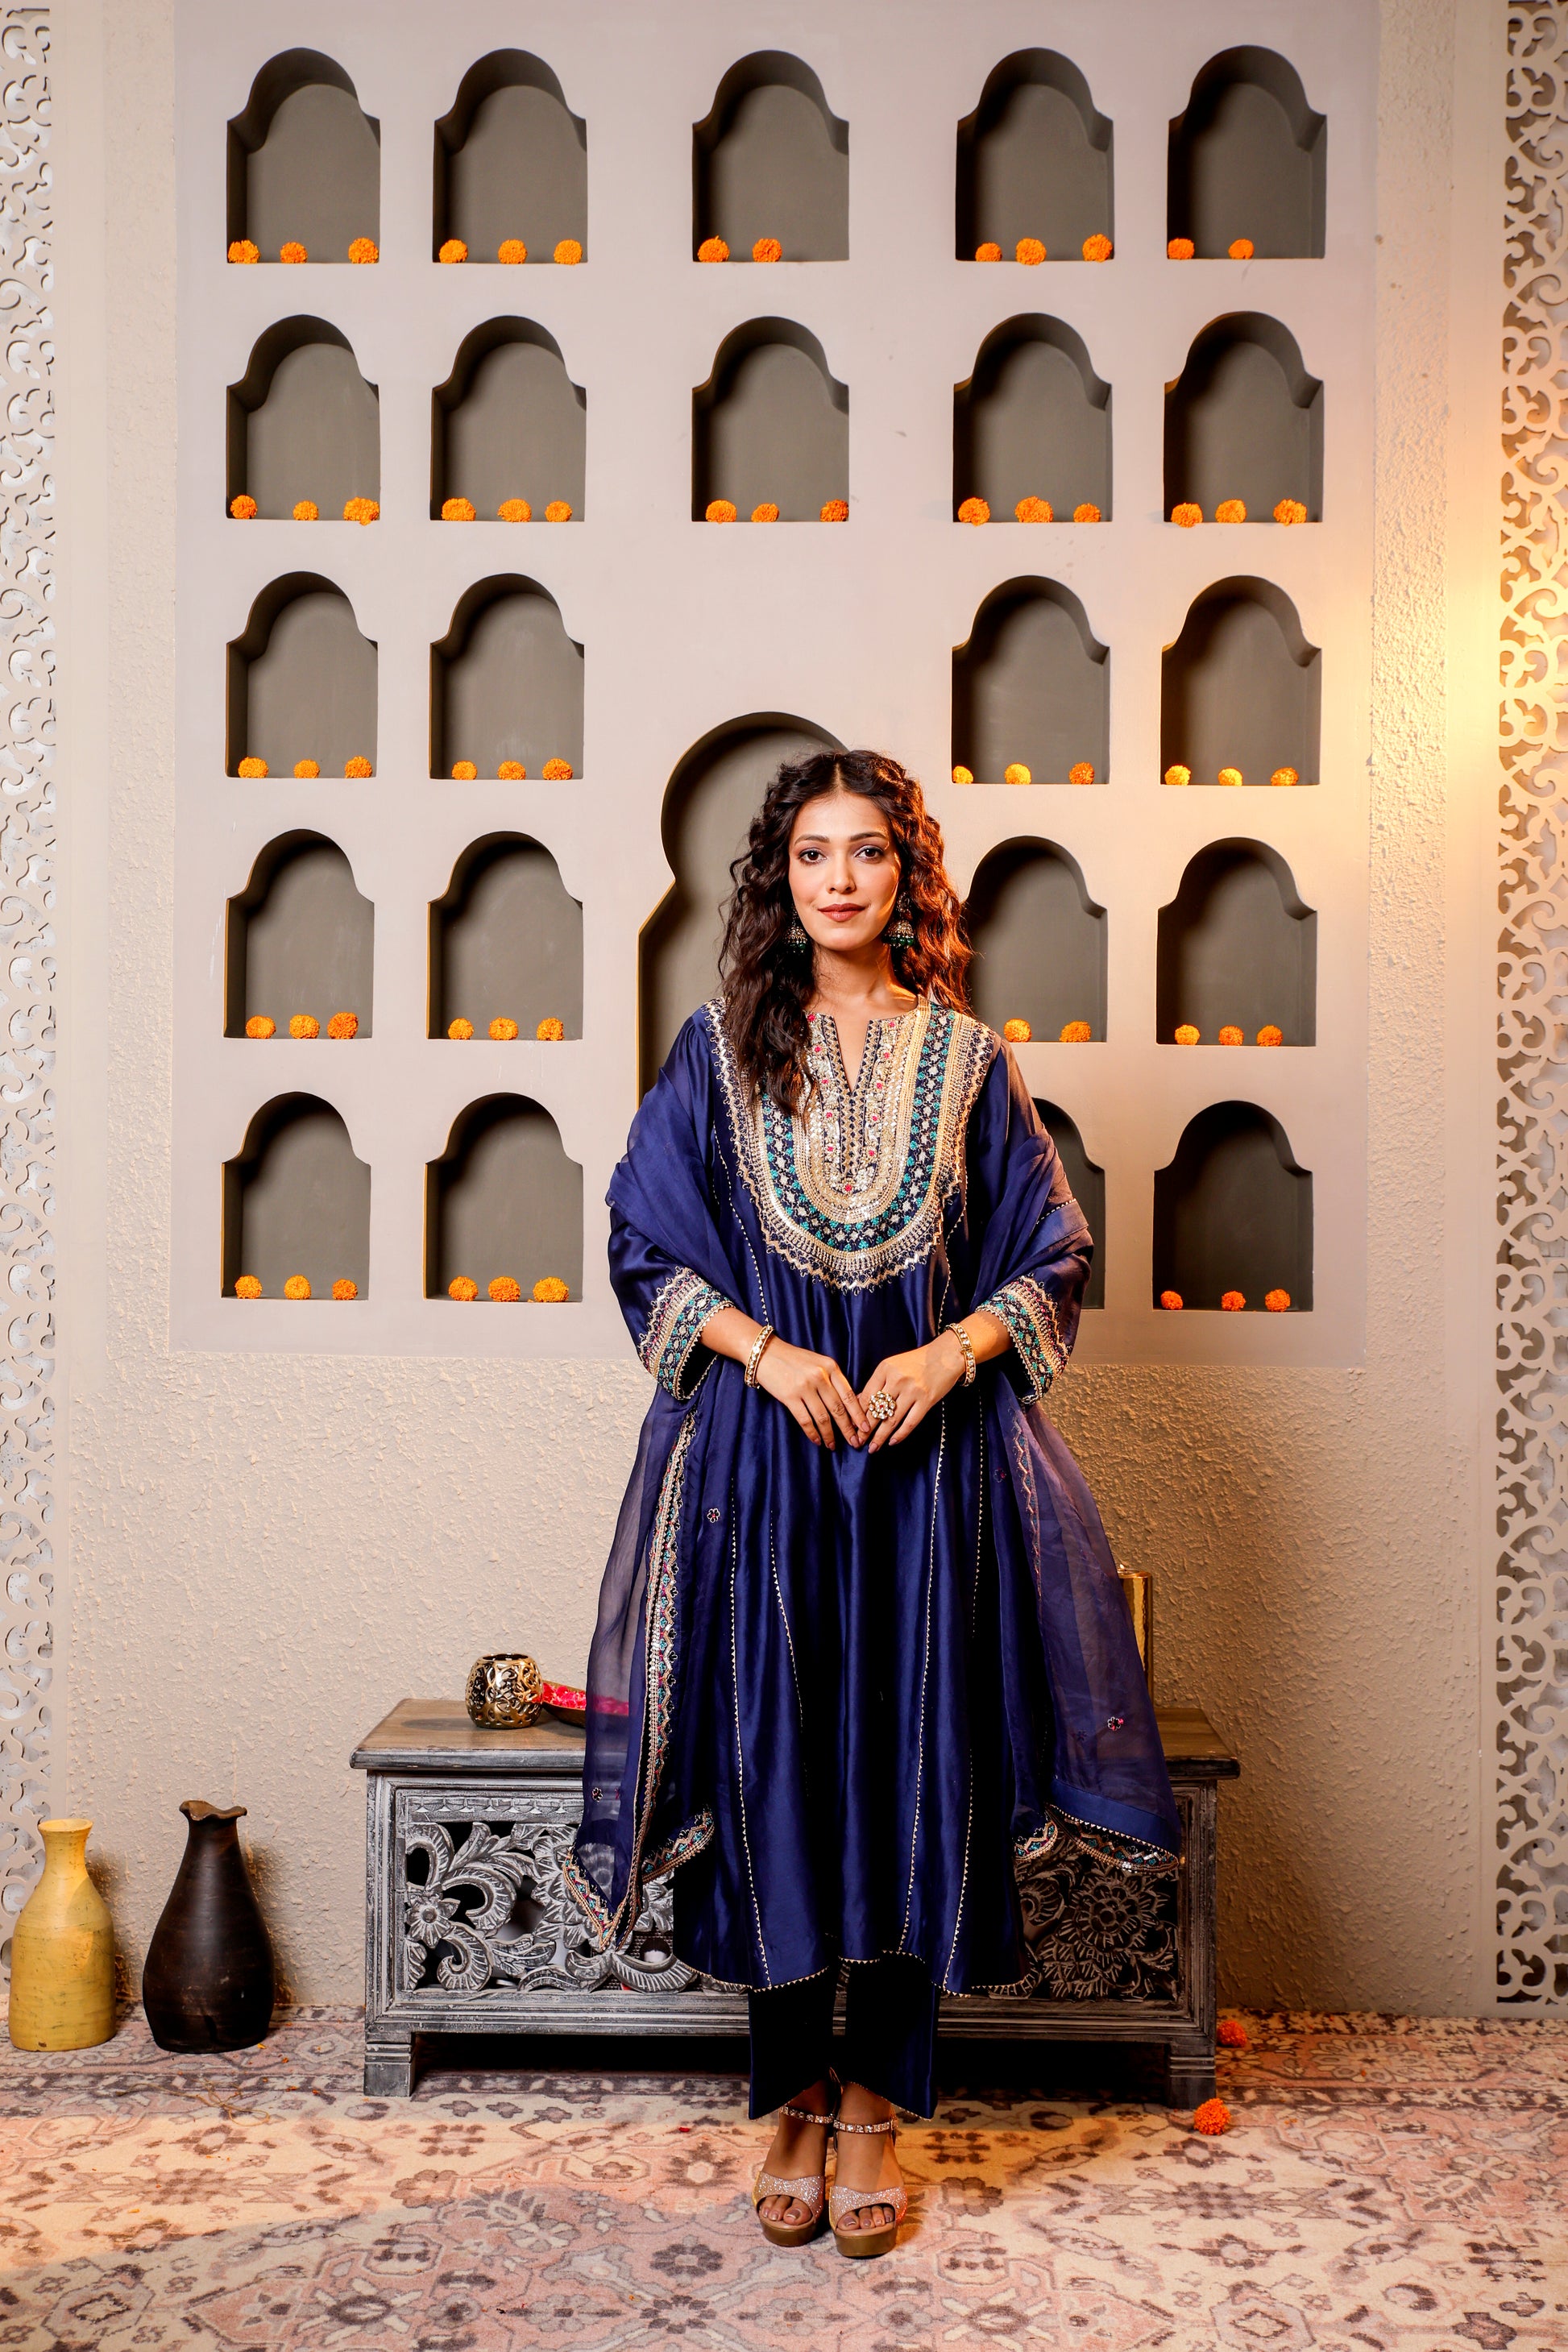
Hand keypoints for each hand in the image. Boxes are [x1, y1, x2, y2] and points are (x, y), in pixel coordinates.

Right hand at [755, 1337, 870, 1449]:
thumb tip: (846, 1405)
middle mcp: (820, 1377)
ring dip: (830, 1435)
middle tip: (855, 1443)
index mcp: (831, 1367)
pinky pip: (805, 1420)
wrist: (765, 1352)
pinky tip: (817, 1440)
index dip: (858, 1414)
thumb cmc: (793, 1359)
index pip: (849, 1395)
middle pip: (839, 1409)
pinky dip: (812, 1433)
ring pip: (823, 1417)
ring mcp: (805, 1387)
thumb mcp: (818, 1362)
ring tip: (833, 1446)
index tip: (866, 1428)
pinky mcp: (789, 1396)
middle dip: (848, 1429)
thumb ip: (832, 1378)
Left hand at [858, 1334, 967, 1451]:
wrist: (945, 1356)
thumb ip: (877, 1382)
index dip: (857, 1414)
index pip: (866, 1395)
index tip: (852, 1427)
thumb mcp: (892, 1365)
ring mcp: (912, 1391)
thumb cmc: (916, 1361)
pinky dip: (900, 1434)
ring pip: (891, 1420)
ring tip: (872, 1448)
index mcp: (885, 1369)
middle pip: (876, 1410)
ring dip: (880, 1436)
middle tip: (858, 1442)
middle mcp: (897, 1379)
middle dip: (865, 1429)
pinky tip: (892, 1442)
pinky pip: (910, 1422)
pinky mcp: (926, 1400)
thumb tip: (860, 1401)